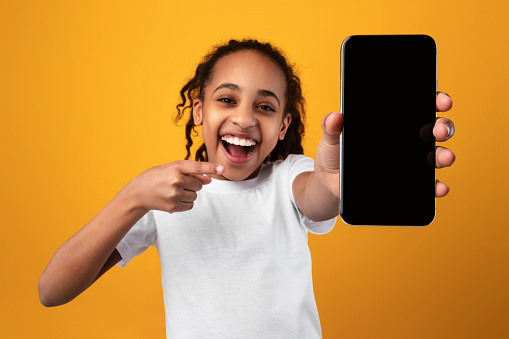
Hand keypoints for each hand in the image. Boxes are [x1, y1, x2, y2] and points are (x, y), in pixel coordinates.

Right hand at [129, 160, 223, 212]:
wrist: (138, 192)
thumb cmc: (157, 177)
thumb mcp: (172, 169)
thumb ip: (191, 172)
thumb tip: (209, 180)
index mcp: (176, 167)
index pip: (197, 167)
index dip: (211, 168)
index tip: (223, 168)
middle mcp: (176, 180)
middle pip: (199, 185)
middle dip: (193, 185)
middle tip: (179, 183)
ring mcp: (175, 194)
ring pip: (195, 196)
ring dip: (189, 194)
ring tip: (174, 191)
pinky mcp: (173, 206)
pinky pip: (190, 205)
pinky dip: (185, 203)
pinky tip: (174, 199)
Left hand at [315, 91, 455, 198]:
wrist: (329, 183)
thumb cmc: (334, 154)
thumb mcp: (331, 138)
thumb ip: (331, 127)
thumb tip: (335, 117)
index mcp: (391, 121)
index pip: (419, 104)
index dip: (435, 99)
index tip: (441, 101)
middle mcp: (407, 139)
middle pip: (433, 128)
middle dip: (443, 126)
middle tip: (439, 130)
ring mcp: (410, 161)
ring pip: (435, 155)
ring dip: (444, 155)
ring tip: (444, 158)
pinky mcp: (408, 183)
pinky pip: (427, 184)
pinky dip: (436, 186)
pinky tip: (439, 187)